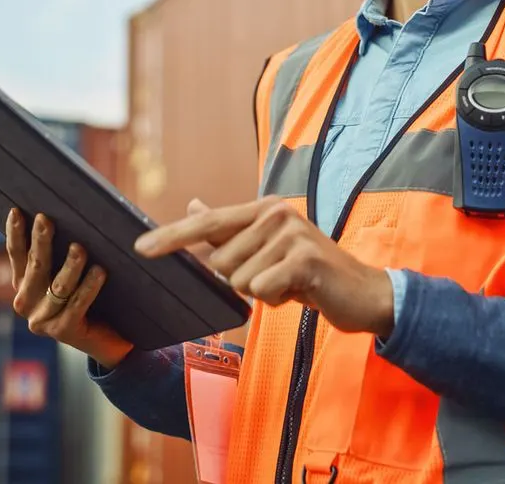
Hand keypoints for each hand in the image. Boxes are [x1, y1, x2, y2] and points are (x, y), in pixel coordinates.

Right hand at [5, 208, 132, 368]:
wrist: (107, 338)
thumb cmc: (90, 295)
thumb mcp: (69, 272)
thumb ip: (61, 250)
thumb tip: (66, 215)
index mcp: (24, 284)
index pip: (16, 254)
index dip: (15, 233)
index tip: (17, 211)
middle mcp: (26, 303)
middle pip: (36, 267)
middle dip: (40, 242)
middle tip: (46, 220)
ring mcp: (42, 320)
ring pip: (58, 286)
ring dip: (69, 266)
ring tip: (80, 248)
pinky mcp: (63, 331)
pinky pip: (78, 304)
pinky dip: (89, 287)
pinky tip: (100, 272)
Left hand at [135, 196, 395, 338]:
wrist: (364, 293)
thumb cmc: (310, 274)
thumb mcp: (268, 249)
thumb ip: (229, 230)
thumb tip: (192, 204)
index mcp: (263, 208)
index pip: (207, 222)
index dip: (172, 237)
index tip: (141, 249)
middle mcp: (276, 213)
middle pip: (221, 262)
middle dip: (243, 281)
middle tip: (277, 278)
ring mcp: (291, 233)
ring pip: (240, 280)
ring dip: (263, 293)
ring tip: (291, 284)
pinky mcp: (303, 258)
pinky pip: (262, 291)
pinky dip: (278, 301)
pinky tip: (301, 293)